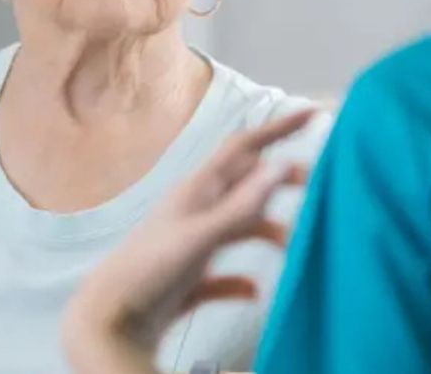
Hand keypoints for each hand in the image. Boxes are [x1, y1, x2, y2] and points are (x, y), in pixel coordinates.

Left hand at [62, 110, 315, 373]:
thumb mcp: (201, 235)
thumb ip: (240, 206)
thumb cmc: (150, 270)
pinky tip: (254, 292)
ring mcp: (192, 244)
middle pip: (246, 185)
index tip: (311, 113)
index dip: (276, 129)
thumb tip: (280, 166)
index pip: (242, 148)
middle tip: (321, 190)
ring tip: (297, 248)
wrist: (109, 318)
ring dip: (270, 233)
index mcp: (197, 191)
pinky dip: (243, 281)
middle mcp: (195, 211)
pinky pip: (224, 274)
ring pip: (241, 228)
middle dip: (281, 182)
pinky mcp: (188, 279)